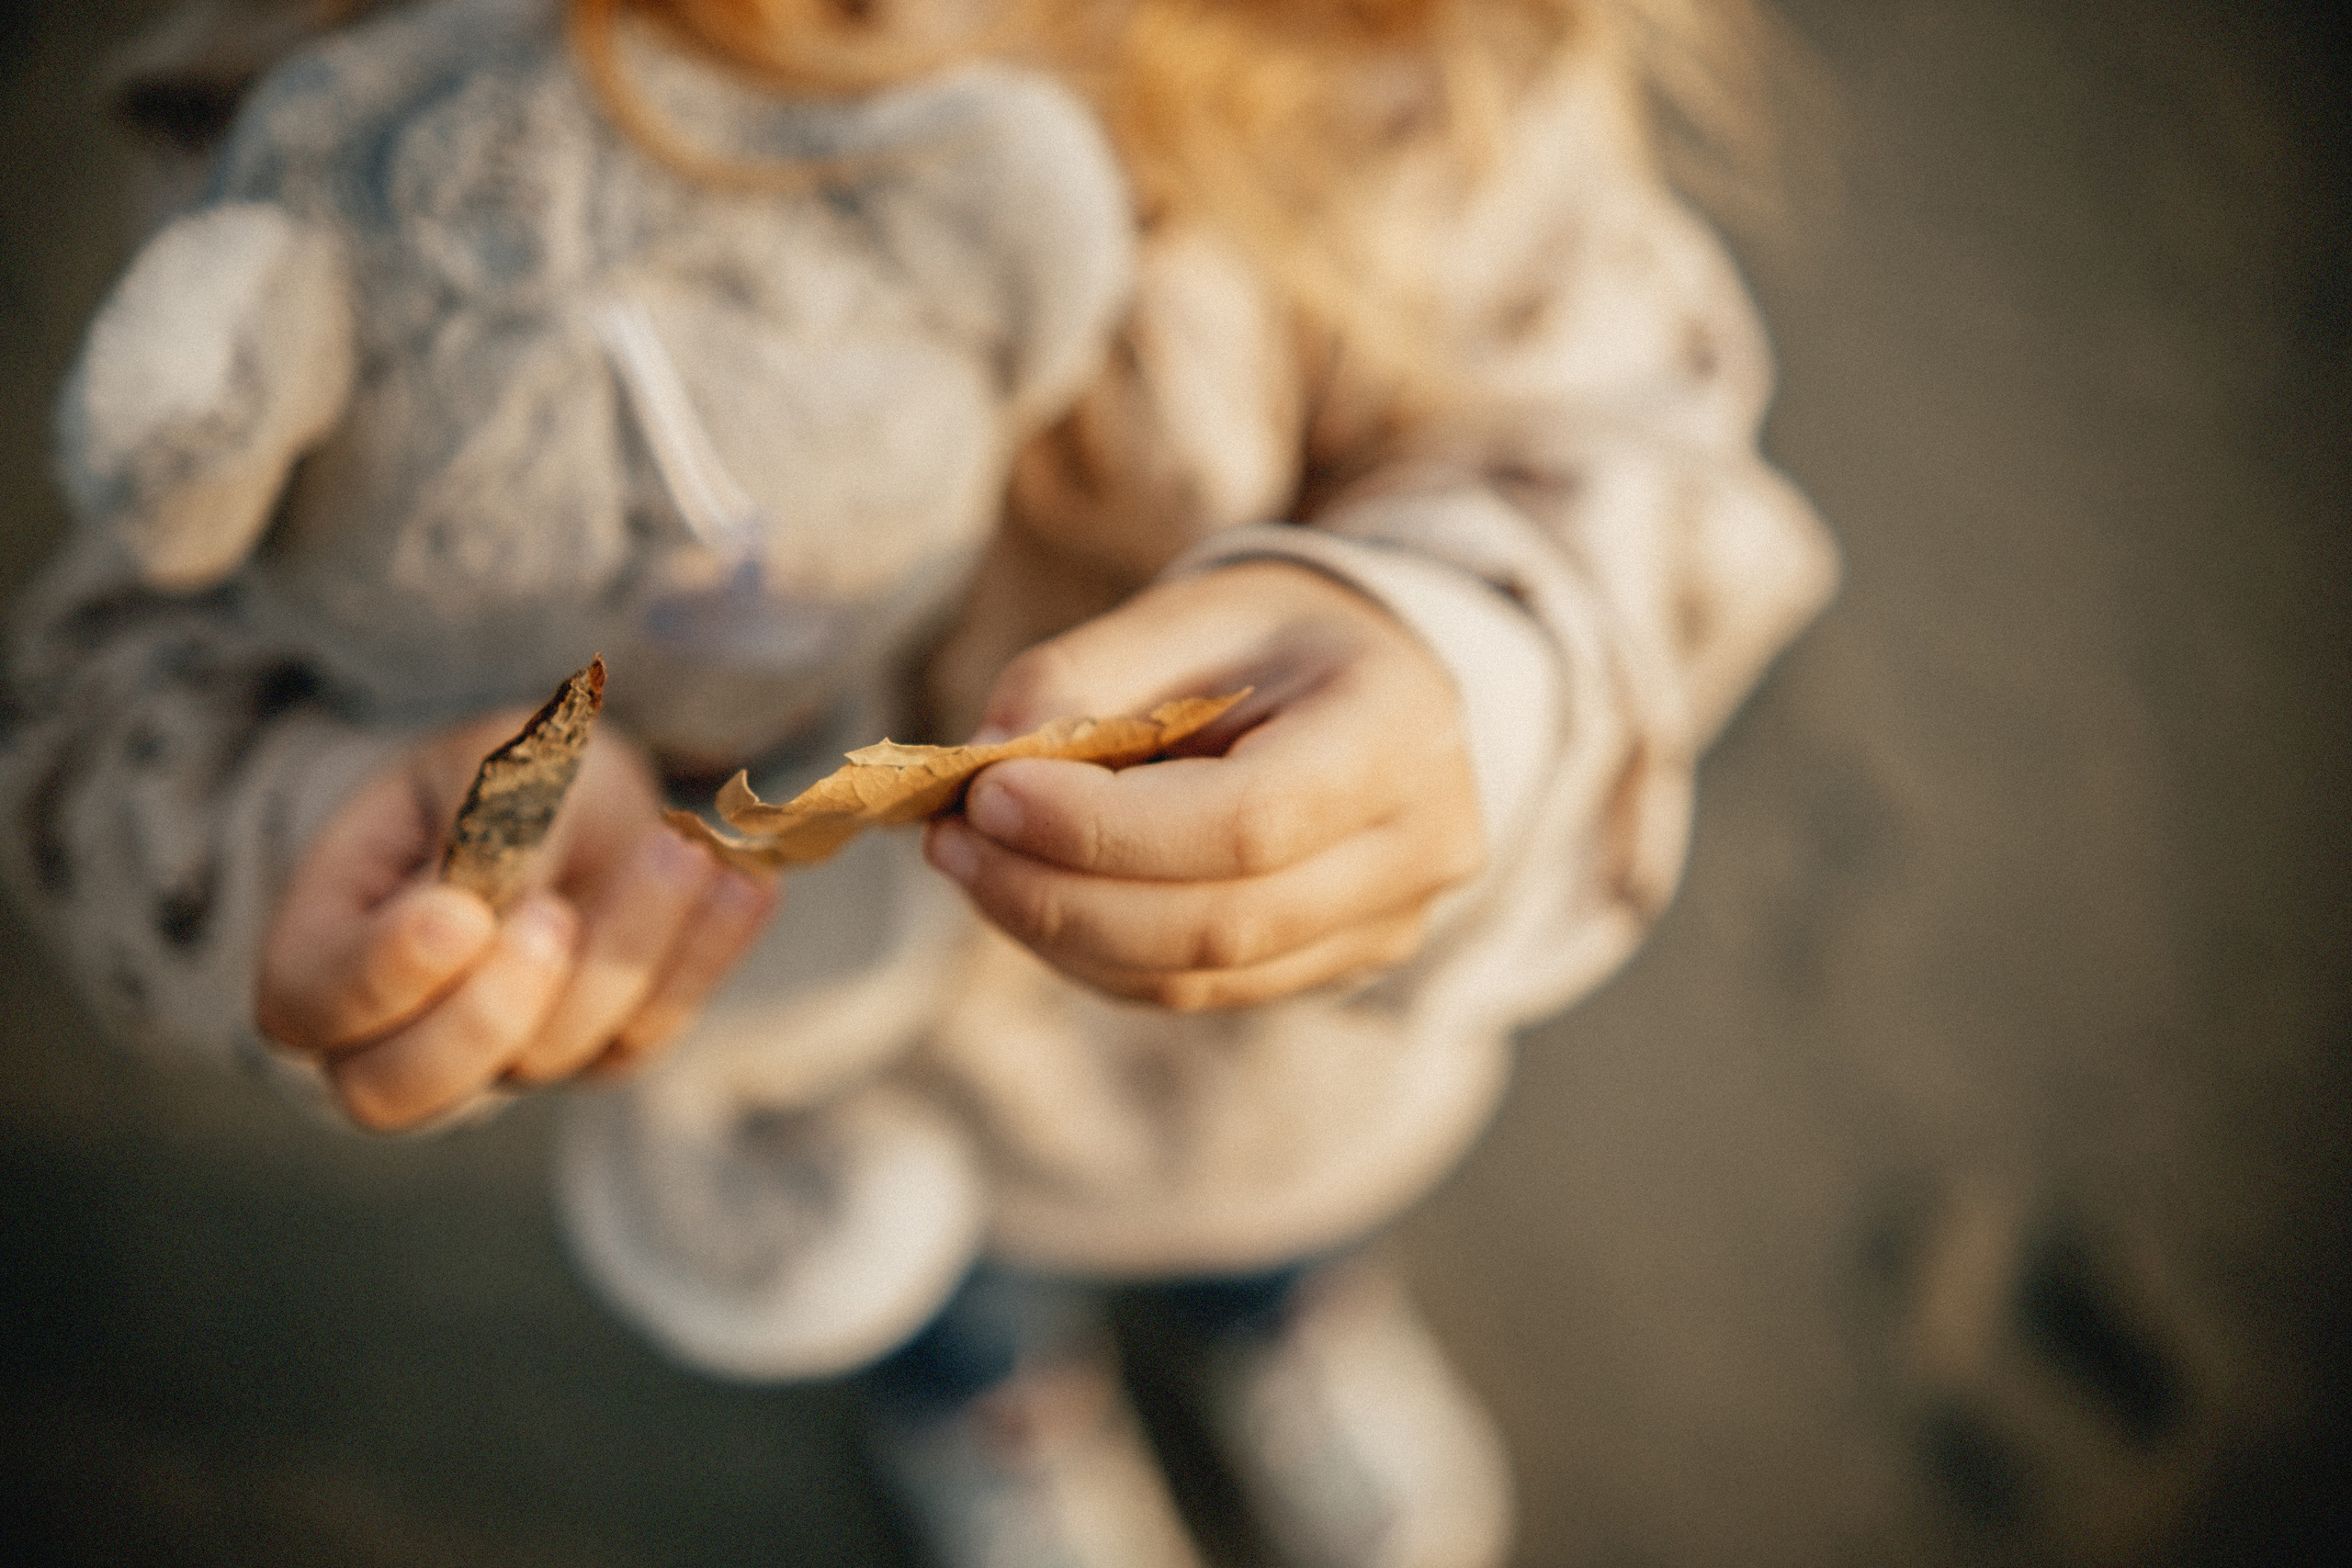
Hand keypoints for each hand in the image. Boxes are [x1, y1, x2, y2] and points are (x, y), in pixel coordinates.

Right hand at [257, 712, 777, 1130]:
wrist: (563, 799)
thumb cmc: (487, 779)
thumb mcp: (476, 766)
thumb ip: (485, 832)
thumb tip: (504, 898)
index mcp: (319, 956)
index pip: (318, 1002)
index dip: (386, 975)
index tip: (459, 913)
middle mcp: (396, 1037)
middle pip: (405, 1089)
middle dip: (494, 1010)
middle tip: (557, 917)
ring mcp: (502, 1060)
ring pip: (554, 1055)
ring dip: (629, 950)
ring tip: (682, 848)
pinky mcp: (598, 1055)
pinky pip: (647, 1035)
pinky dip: (701, 959)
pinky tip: (743, 884)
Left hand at [924, 560, 1483, 1009]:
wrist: (1385, 682)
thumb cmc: (1281, 635)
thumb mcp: (1193, 609)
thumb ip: (1087, 674)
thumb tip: (983, 758)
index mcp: (1400, 732)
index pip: (1248, 820)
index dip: (1105, 829)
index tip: (988, 794)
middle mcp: (1418, 847)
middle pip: (1220, 922)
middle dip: (1060, 893)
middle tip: (952, 843)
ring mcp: (1386, 925)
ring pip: (1199, 976)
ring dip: (1061, 933)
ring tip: (972, 865)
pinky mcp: (1335, 967)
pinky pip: (1197, 990)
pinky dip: (1095, 954)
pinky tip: (1032, 898)